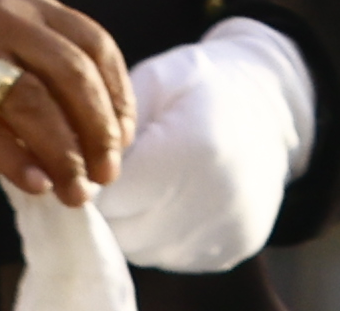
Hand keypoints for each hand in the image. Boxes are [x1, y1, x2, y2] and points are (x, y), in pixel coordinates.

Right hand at [0, 0, 133, 204]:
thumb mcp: (7, 29)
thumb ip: (49, 63)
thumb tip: (100, 131)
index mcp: (32, 7)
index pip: (95, 45)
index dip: (118, 94)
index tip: (125, 137)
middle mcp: (7, 23)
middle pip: (72, 75)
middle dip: (98, 130)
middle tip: (107, 174)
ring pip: (33, 104)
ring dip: (63, 153)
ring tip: (75, 191)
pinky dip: (15, 159)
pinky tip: (37, 183)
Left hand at [94, 13, 314, 275]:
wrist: (273, 101)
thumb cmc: (198, 85)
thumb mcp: (151, 85)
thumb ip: (107, 129)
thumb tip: (66, 176)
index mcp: (192, 150)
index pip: (108, 197)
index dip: (91, 179)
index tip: (91, 161)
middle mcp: (215, 198)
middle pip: (124, 230)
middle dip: (111, 206)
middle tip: (121, 171)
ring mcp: (228, 228)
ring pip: (145, 249)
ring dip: (135, 223)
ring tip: (150, 183)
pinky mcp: (237, 247)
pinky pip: (174, 255)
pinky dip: (164, 233)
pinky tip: (176, 198)